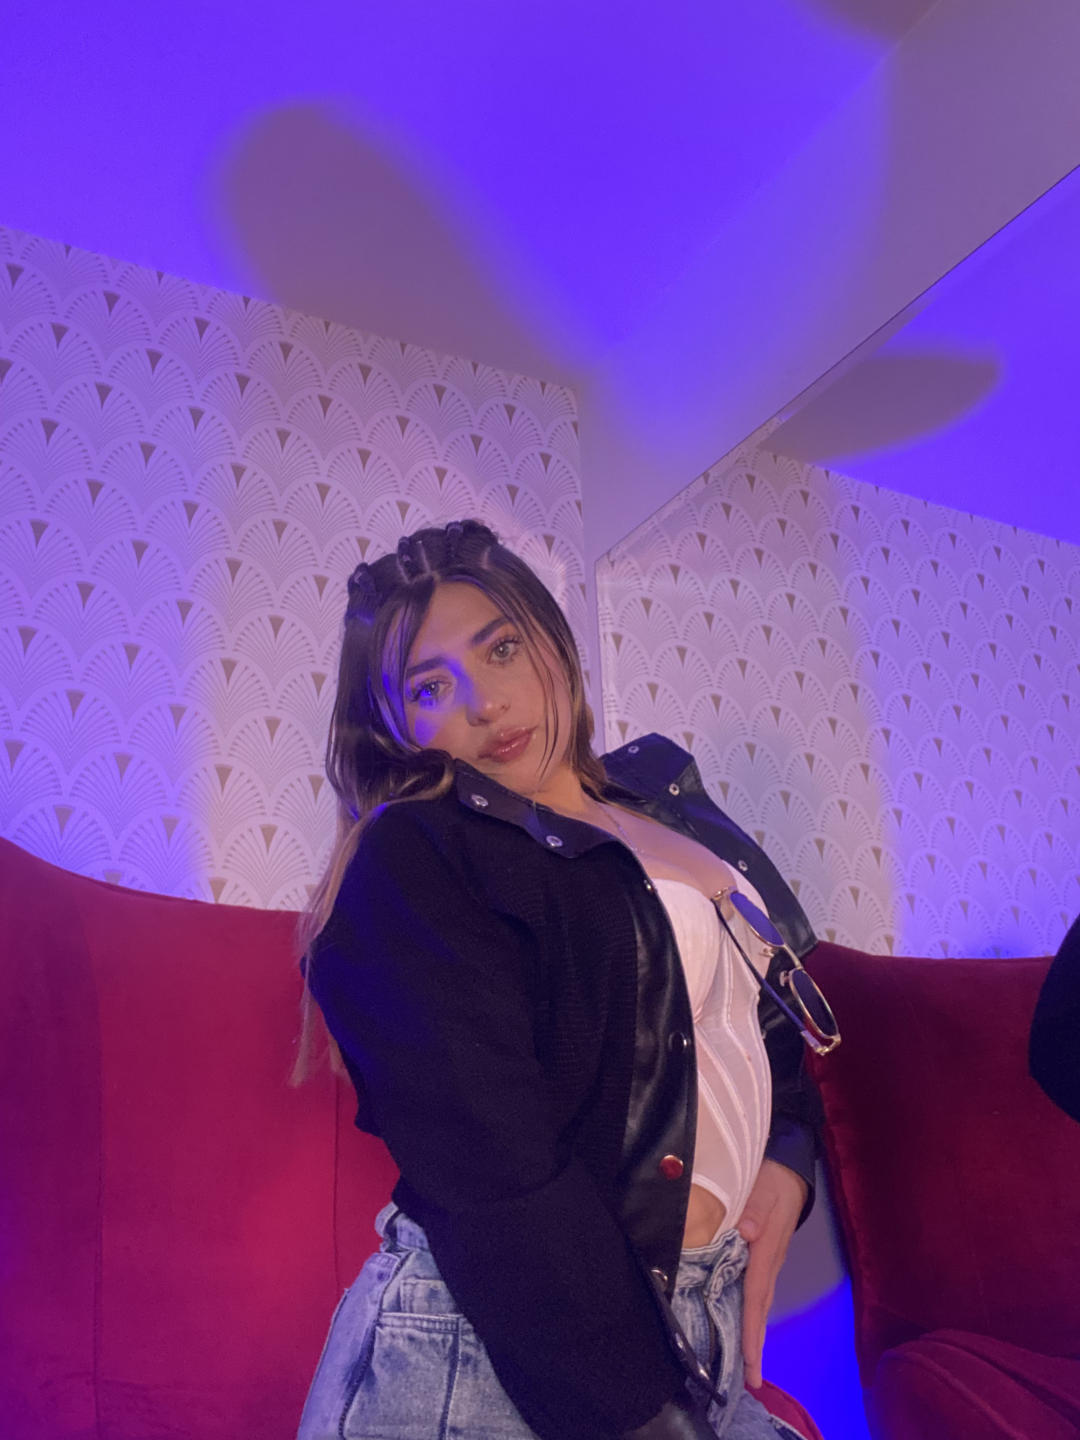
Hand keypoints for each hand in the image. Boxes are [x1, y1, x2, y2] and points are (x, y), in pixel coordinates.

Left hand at [735, 1159, 807, 1388]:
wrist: (789, 1170)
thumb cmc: (771, 1178)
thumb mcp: (762, 1187)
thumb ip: (755, 1209)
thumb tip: (747, 1233)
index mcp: (765, 1250)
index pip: (755, 1295)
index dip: (751, 1328)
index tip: (748, 1360)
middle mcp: (768, 1262)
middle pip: (759, 1309)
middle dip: (755, 1344)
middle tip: (751, 1381)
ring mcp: (768, 1261)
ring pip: (759, 1303)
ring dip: (753, 1333)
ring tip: (747, 1365)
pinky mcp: (765, 1257)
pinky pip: (757, 1291)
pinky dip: (752, 1314)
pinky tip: (745, 1325)